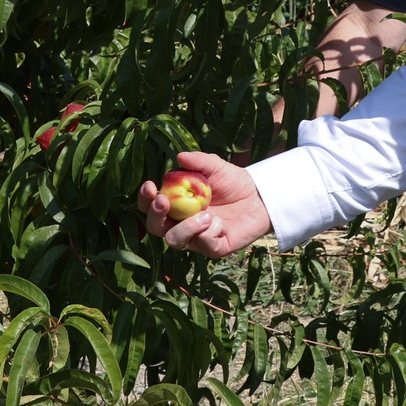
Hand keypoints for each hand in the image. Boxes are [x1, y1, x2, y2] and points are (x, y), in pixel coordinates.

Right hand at [137, 152, 273, 257]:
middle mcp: (181, 223)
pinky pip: (203, 245)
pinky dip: (210, 232)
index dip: (145, 199)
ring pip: (175, 241)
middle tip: (164, 201)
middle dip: (155, 215)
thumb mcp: (216, 167)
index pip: (151, 206)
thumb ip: (199, 161)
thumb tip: (180, 157)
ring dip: (186, 227)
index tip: (149, 185)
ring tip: (207, 214)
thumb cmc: (233, 181)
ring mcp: (196, 238)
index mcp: (176, 204)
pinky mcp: (214, 248)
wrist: (260, 196)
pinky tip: (221, 223)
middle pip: (156, 227)